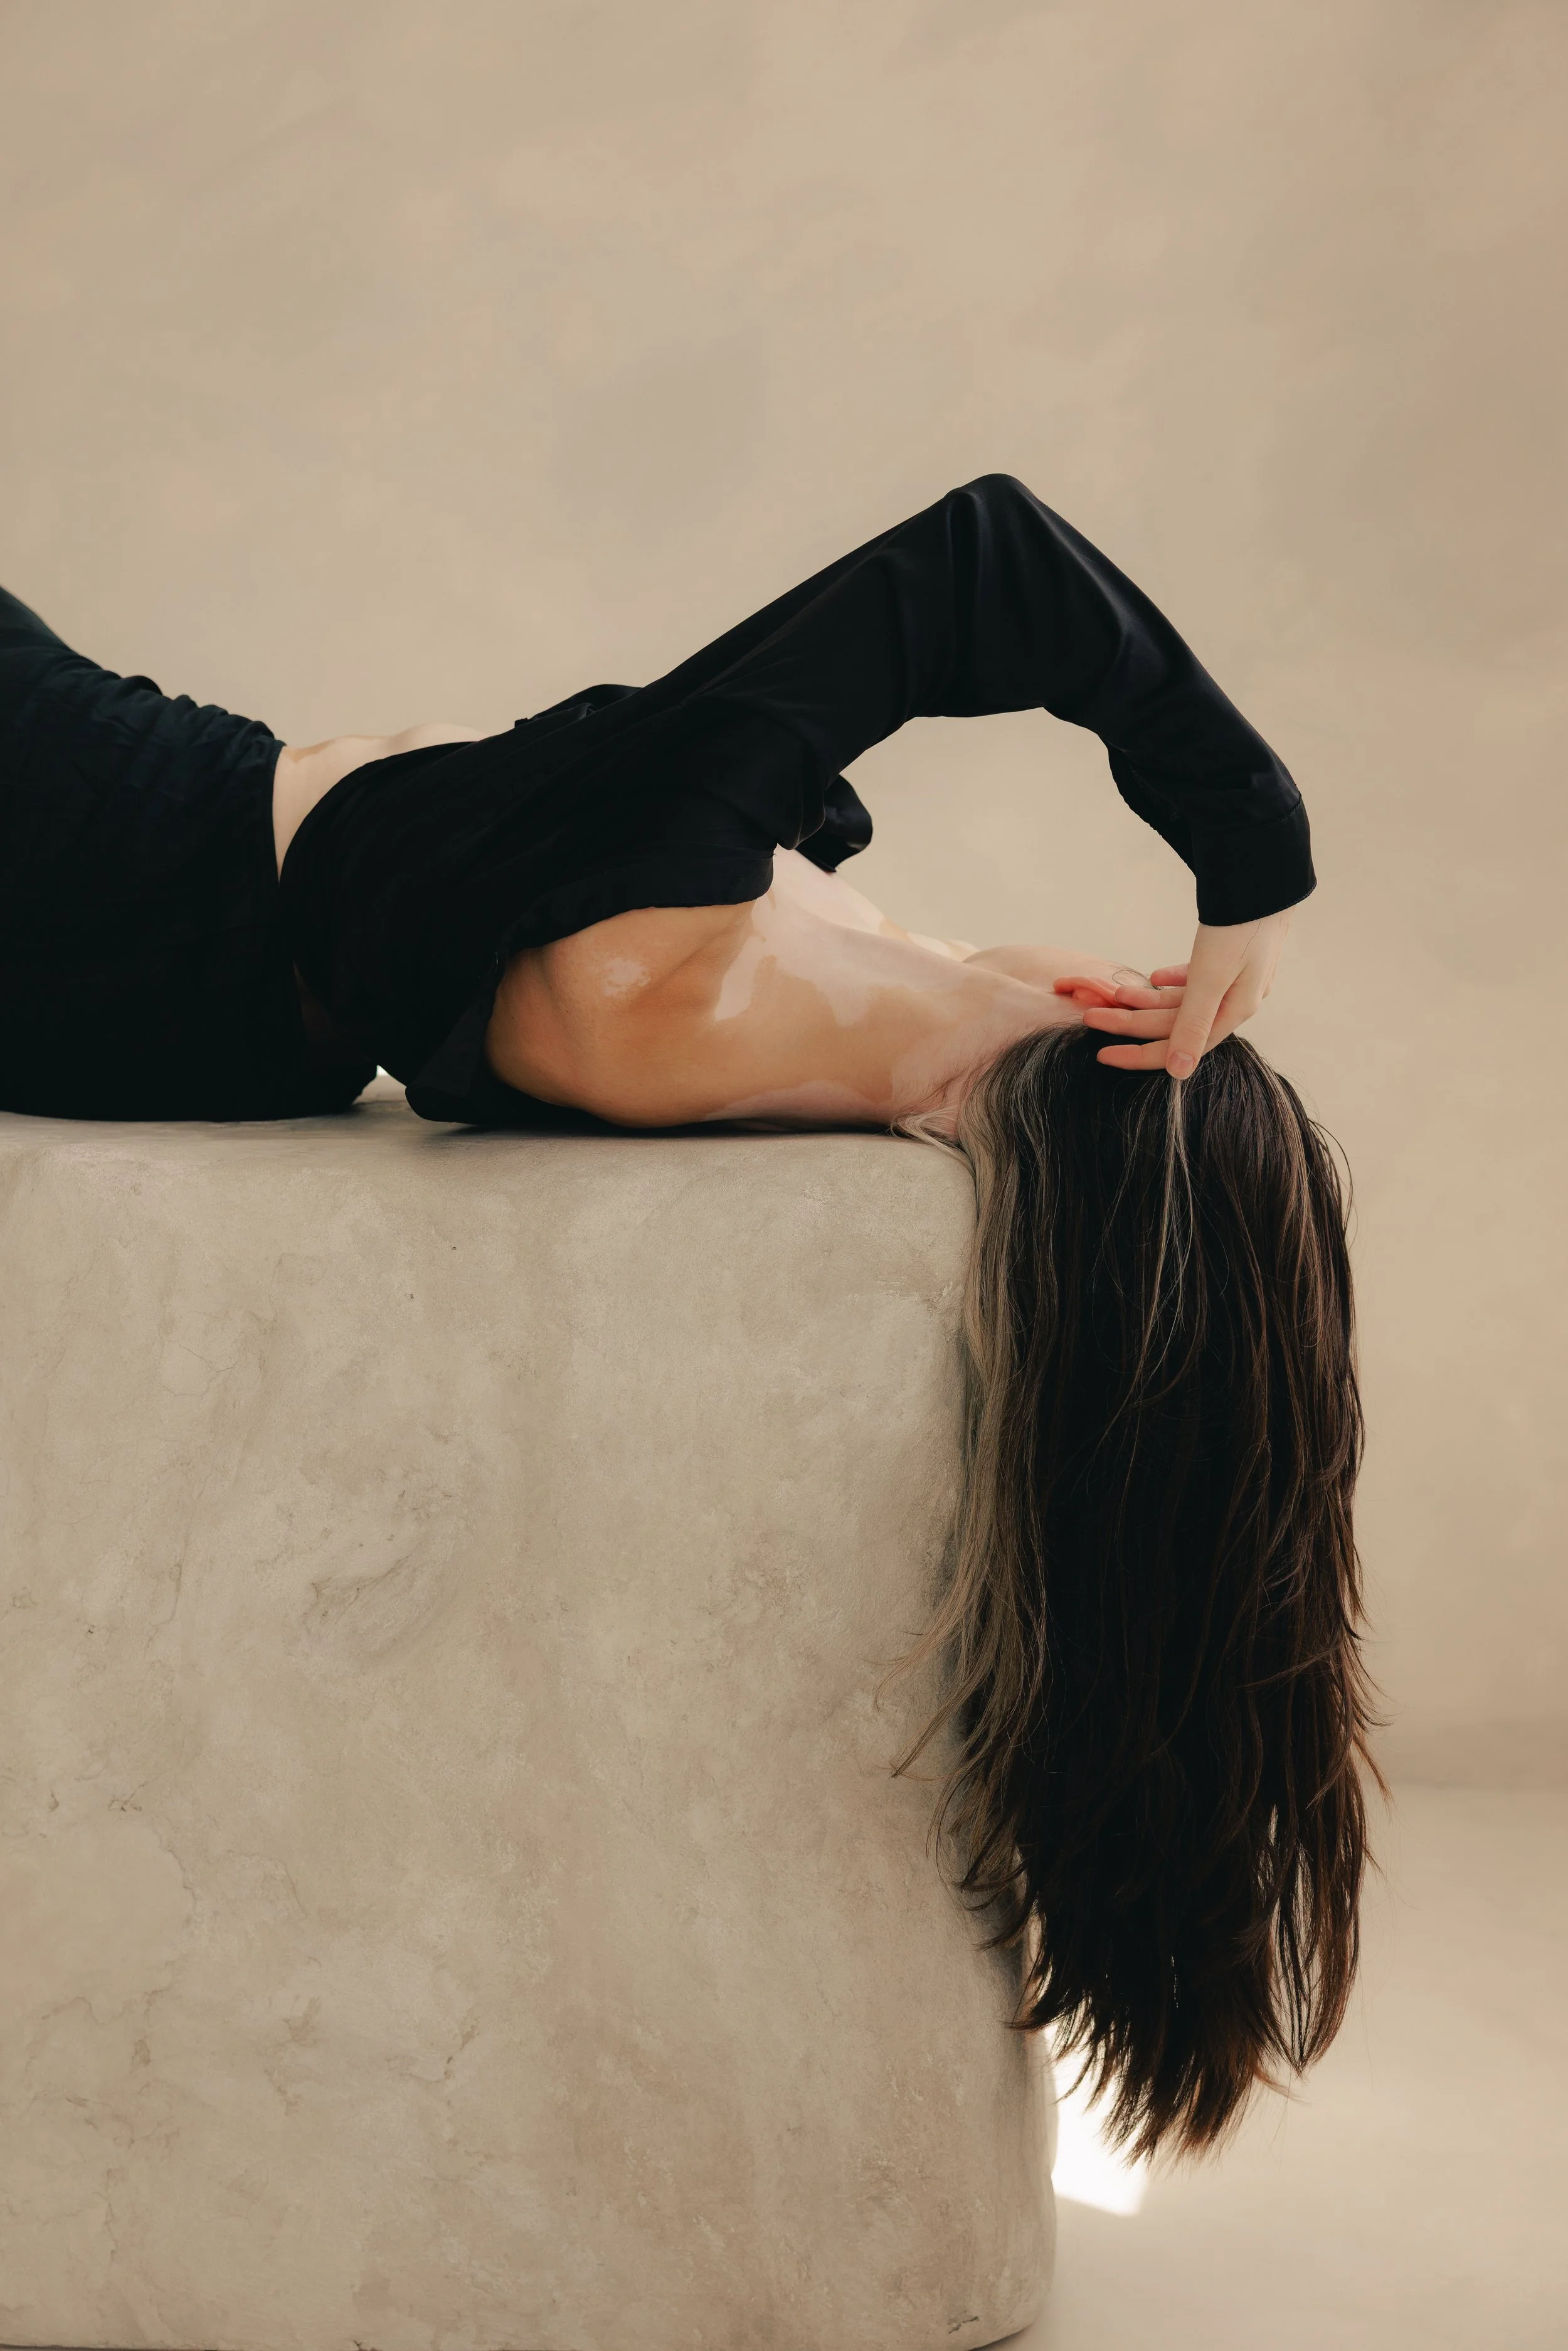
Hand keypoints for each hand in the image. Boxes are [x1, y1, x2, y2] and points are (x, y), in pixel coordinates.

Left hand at [1053, 910, 1290, 1075]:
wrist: (1263, 876)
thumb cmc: (1239, 926)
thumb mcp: (1211, 978)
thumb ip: (1192, 1024)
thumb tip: (1178, 1072)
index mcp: (1234, 1011)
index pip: (1179, 1047)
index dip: (1139, 1053)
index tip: (1102, 1054)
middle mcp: (1235, 1000)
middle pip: (1175, 1023)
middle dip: (1131, 1021)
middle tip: (1091, 1014)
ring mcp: (1233, 978)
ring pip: (1181, 1000)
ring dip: (1148, 998)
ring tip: (1115, 993)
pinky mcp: (1229, 956)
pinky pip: (1195, 979)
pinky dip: (1173, 980)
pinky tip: (1155, 976)